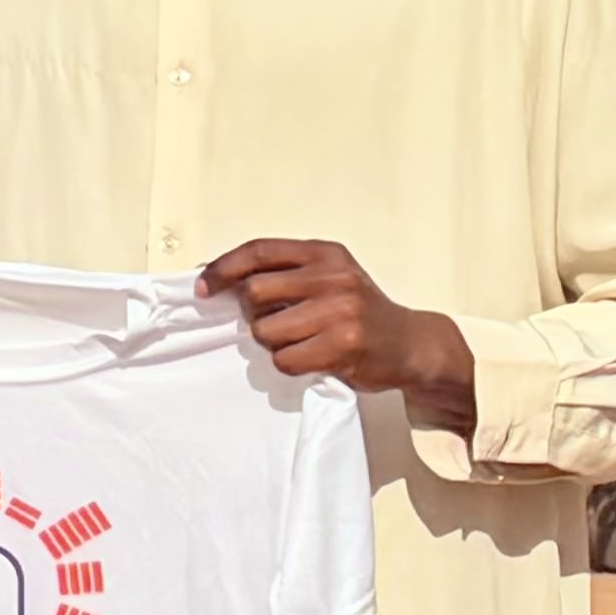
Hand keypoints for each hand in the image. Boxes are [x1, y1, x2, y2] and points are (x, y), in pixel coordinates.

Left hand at [203, 239, 479, 435]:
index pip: (258, 251)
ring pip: (265, 331)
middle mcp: (333, 277)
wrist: (412, 344)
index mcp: (325, 254)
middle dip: (254, 314)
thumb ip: (280, 273)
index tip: (203, 287)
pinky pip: (285, 359)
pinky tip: (314, 358)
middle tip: (279, 322)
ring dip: (273, 343)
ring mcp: (340, 311)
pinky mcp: (344, 346)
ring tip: (302, 341)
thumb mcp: (326, 278)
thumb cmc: (358, 312)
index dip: (223, 268)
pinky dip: (290, 364)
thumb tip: (211, 278)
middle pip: (253, 293)